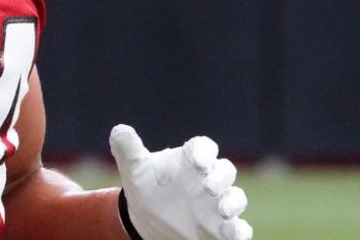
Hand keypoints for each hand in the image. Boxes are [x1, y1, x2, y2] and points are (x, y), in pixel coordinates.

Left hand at [110, 125, 251, 239]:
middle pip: (226, 170)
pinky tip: (233, 233)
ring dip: (234, 203)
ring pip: (237, 198)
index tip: (197, 161)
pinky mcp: (221, 228)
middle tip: (208, 187)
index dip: (204, 152)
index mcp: (189, 159)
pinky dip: (239, 231)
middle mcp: (208, 179)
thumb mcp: (134, 168)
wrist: (150, 218)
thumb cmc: (146, 186)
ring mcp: (217, 204)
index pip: (204, 147)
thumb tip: (119, 130)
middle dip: (221, 177)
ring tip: (224, 211)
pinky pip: (239, 229)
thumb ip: (128, 149)